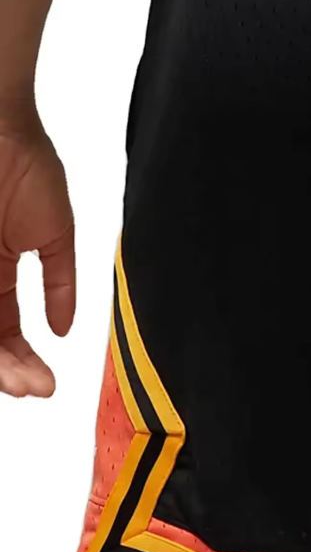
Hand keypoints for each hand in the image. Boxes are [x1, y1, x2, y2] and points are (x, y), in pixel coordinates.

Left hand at [0, 102, 74, 396]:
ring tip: (19, 380)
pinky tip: (0, 358)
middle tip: (32, 387)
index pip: (5, 331)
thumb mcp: (55, 233)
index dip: (23, 361)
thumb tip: (64, 329)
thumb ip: (61, 283)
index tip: (46, 383)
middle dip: (9, 370)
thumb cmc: (25, 164)